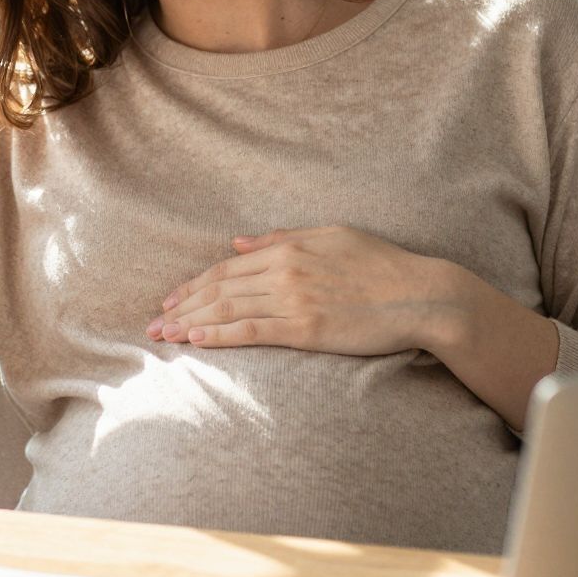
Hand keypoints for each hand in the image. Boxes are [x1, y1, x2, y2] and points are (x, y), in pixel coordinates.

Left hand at [146, 226, 459, 357]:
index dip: (196, 284)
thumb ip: (283, 238)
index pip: (228, 268)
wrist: (421, 295)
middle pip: (220, 288)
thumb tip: (240, 242)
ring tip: (165, 334)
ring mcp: (294, 299)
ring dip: (191, 321)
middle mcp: (286, 269)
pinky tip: (197, 340)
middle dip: (183, 304)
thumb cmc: (382, 266)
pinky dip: (220, 335)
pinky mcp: (306, 329)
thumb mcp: (333, 236)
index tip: (173, 298)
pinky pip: (252, 331)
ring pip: (228, 309)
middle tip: (156, 321)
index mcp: (290, 247)